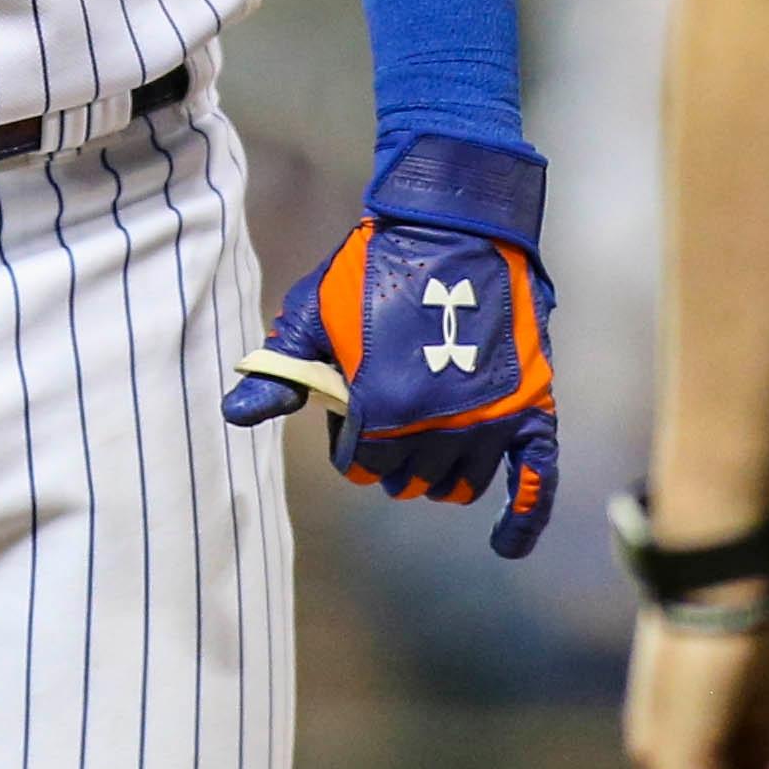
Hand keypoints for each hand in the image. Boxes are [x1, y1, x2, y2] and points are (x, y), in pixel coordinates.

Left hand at [222, 200, 556, 556]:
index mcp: (384, 408)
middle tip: (386, 420)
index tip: (351, 413)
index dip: (350, 445)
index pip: (360, 467)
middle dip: (389, 458)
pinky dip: (521, 520)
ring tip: (423, 447)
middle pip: (407, 479)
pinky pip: (535, 482)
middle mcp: (440, 425)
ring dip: (435, 476)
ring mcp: (491, 420)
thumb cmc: (374, 266)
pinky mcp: (532, 408)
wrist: (455, 223)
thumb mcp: (315, 313)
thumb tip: (233, 416)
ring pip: (457, 484)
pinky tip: (503, 546)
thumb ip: (281, 372)